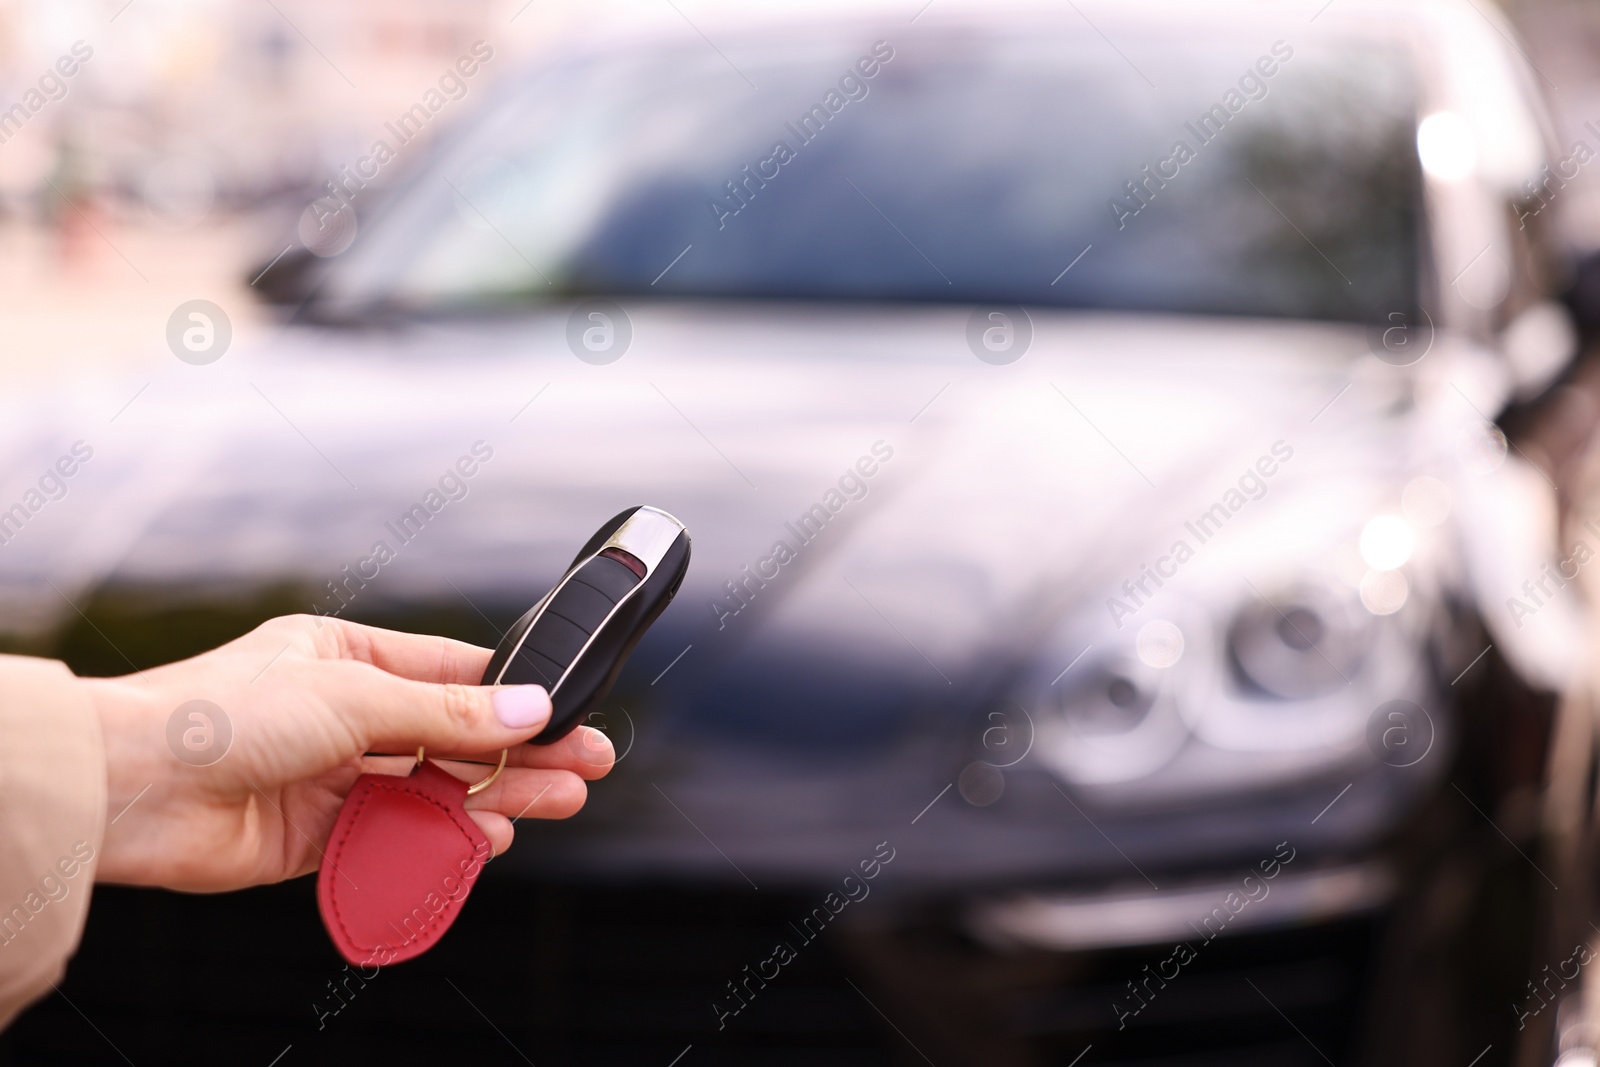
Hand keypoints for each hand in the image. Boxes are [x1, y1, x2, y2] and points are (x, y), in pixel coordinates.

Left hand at [81, 614, 614, 891]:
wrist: (134, 787)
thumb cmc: (223, 713)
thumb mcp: (356, 696)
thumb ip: (449, 715)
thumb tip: (532, 709)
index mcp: (345, 657)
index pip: (451, 674)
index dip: (514, 696)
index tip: (569, 714)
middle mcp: (340, 714)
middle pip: (452, 736)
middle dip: (520, 752)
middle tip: (585, 768)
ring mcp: (328, 776)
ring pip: (431, 788)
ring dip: (492, 797)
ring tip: (554, 805)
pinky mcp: (313, 836)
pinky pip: (393, 837)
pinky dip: (439, 840)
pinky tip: (483, 840)